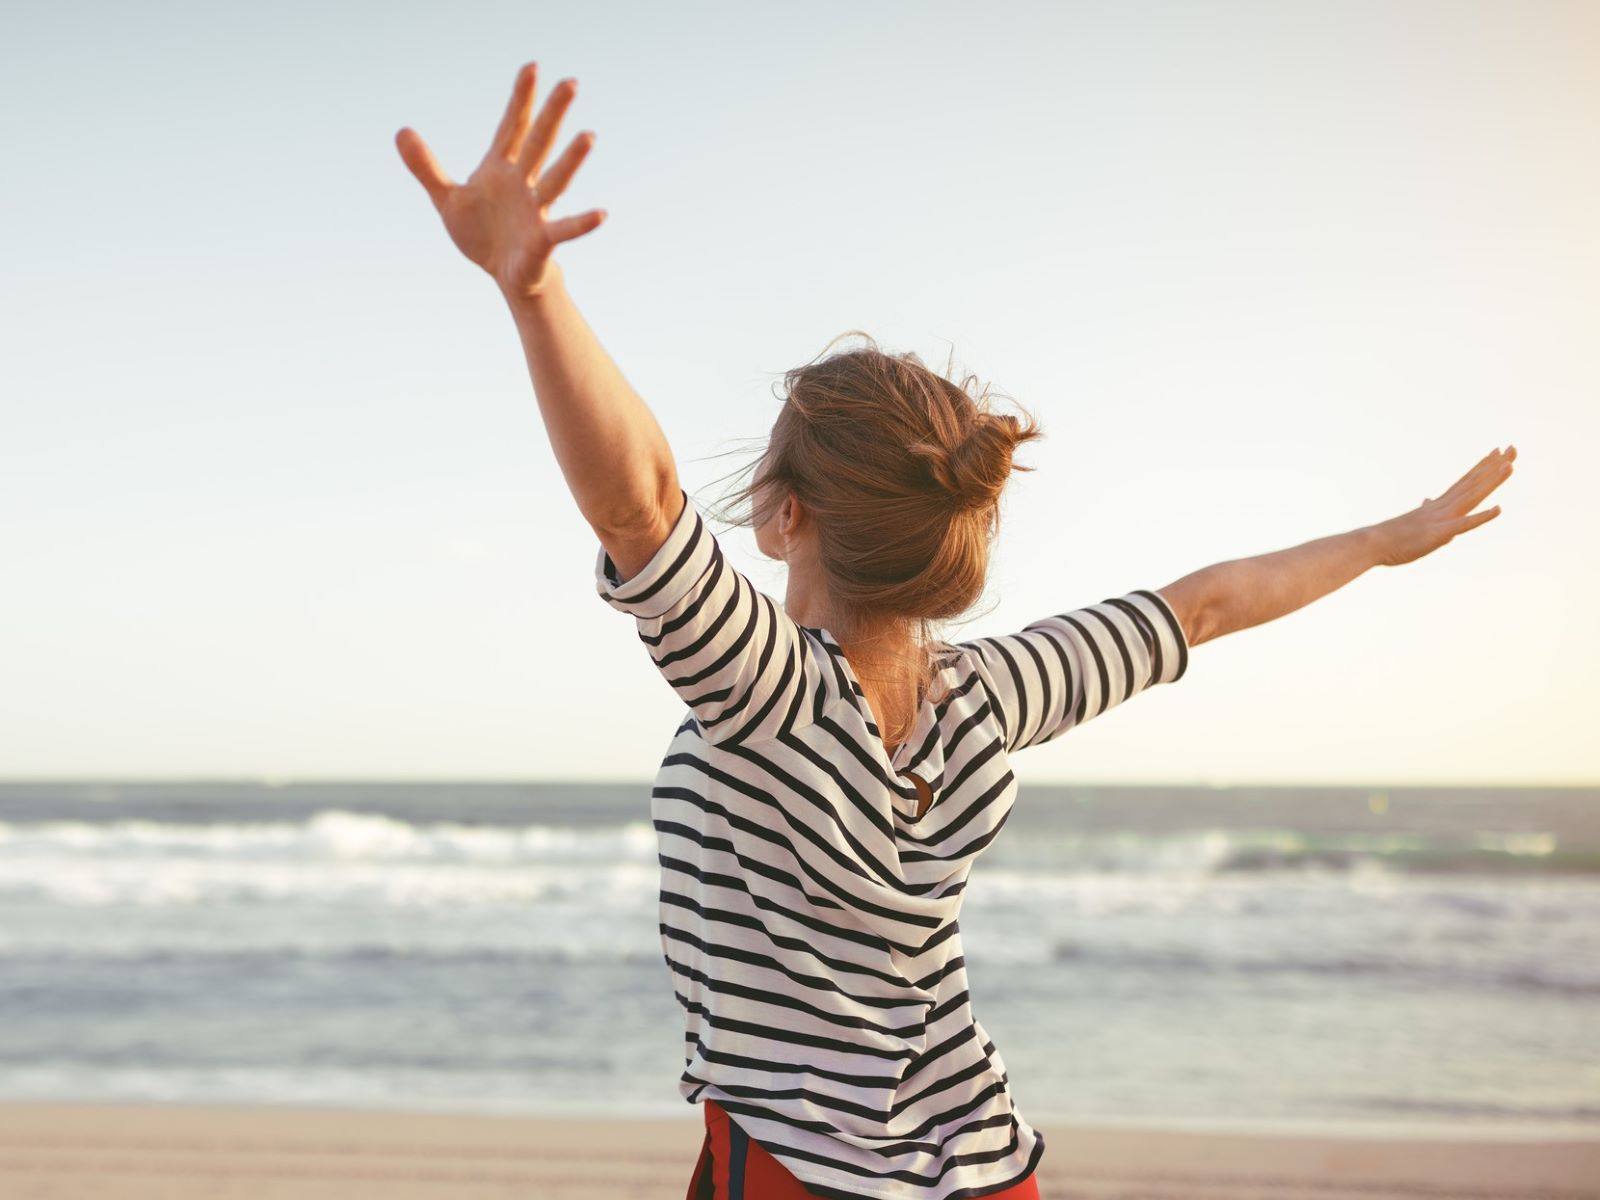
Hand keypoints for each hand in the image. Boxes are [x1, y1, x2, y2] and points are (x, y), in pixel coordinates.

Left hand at [395, 61, 605, 298]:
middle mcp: (523, 184)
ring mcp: (535, 210)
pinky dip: (581, 223)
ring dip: (571, 160)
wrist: (503, 275)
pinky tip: (601, 214)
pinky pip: (564, 230)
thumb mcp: (447, 199)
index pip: (511, 126)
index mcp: (501, 169)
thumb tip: (401, 131)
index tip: (531, 66)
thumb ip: (426, 167)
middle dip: (553, 114)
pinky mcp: (542, 240)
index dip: (520, 98)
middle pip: (538, 143)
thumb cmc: (482, 235)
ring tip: (589, 136)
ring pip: (554, 180)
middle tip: (571, 83)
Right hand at [1373, 445, 1515, 566]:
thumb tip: (1428, 500)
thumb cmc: (1391, 535)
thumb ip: (1425, 509)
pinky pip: (1465, 524)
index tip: (1497, 451)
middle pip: (1474, 482)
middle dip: (1494, 466)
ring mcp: (1442, 518)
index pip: (1466, 481)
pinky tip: (1499, 509)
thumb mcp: (1414, 520)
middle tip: (1513, 448)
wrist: (1372, 543)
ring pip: (1473, 496)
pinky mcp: (1440, 533)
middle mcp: (1443, 506)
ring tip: (1510, 466)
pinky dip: (1482, 517)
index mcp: (1439, 505)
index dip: (1483, 466)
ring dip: (1492, 481)